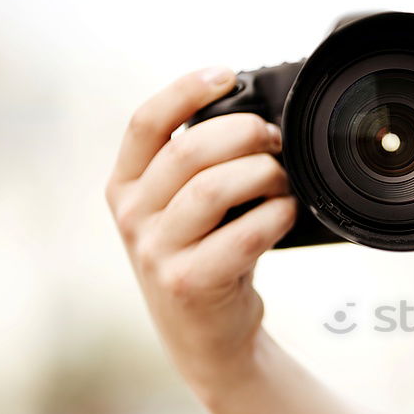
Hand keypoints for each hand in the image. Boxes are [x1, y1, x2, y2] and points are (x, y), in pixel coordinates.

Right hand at [105, 67, 295, 398]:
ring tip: (283, 180)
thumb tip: (258, 121)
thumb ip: (200, 170)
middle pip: (189, 151)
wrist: (207, 338)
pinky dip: (277, 215)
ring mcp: (157, 252)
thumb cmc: (207, 260)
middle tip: (275, 140)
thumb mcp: (185, 213)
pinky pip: (243, 234)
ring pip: (214, 188)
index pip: (146, 123)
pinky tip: (288, 212)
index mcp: (125, 188)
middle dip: (244, 134)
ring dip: (264, 175)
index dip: (186, 90)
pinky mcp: (190, 283)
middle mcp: (132, 217)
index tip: (228, 76)